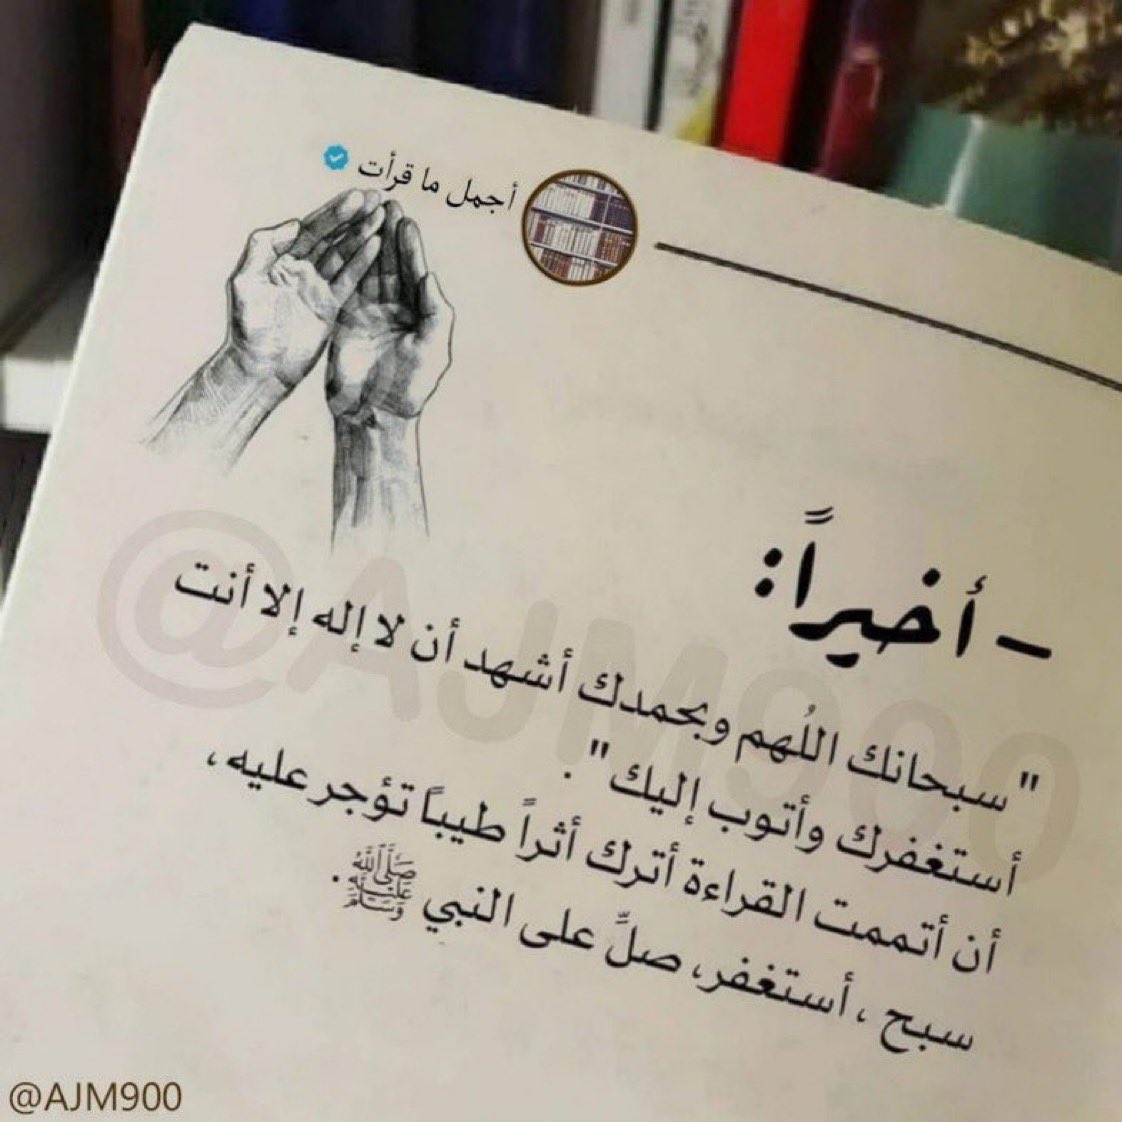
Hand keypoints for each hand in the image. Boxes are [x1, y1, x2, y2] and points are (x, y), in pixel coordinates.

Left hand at [228, 188, 385, 390]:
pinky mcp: (330, 306)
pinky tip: (379, 246)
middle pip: (331, 237)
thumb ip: (263, 250)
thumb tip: (294, 224)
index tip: (355, 198)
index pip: (309, 229)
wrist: (261, 369)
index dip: (333, 214)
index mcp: (278, 258)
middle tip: (377, 199)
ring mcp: (316, 286)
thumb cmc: (247, 329)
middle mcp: (299, 268)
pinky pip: (350, 280)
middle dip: (353, 217)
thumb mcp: (245, 284)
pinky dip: (364, 263)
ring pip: (343, 254)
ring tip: (383, 217)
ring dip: (363, 235)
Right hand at [325, 203, 454, 546]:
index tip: (406, 221)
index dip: (411, 248)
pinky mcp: (346, 320)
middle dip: (389, 234)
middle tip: (385, 202)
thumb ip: (436, 312)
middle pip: (392, 265)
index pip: (415, 273)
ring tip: (365, 211)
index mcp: (420, 315)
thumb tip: (429, 276)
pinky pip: (347, 285)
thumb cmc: (409, 388)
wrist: (372, 415)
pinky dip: (347, 263)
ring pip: (370, 270)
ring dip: (368, 241)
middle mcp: (396, 311)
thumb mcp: (433, 350)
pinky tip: (346, 240)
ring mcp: (369, 314)